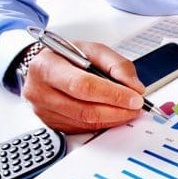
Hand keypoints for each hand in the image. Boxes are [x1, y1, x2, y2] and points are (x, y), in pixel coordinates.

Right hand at [22, 42, 145, 132]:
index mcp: (48, 66)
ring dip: (113, 119)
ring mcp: (44, 111)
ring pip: (86, 122)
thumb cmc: (68, 57)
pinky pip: (83, 129)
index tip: (134, 98)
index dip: (112, 94)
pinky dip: (103, 123)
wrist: (46, 66)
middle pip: (85, 109)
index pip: (83, 86)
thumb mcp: (94, 50)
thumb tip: (134, 88)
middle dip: (117, 110)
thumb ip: (117, 65)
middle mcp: (41, 91)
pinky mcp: (52, 124)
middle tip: (136, 107)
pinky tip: (113, 115)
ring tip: (128, 110)